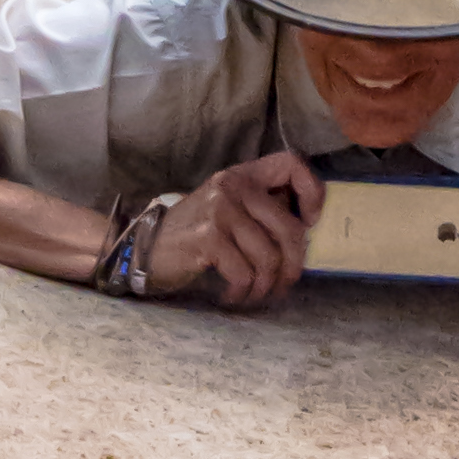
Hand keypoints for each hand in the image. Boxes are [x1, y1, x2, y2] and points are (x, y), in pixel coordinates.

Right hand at [144, 151, 324, 308]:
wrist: (147, 247)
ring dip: (266, 285)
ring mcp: (220, 211)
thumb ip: (262, 210)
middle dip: (293, 265)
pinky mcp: (208, 238)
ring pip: (269, 257)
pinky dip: (243, 292)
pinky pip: (244, 273)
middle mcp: (233, 186)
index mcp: (243, 175)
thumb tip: (306, 232)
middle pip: (289, 228)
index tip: (309, 223)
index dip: (312, 192)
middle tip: (285, 282)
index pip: (291, 163)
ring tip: (256, 294)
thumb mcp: (230, 209)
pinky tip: (234, 295)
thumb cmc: (196, 233)